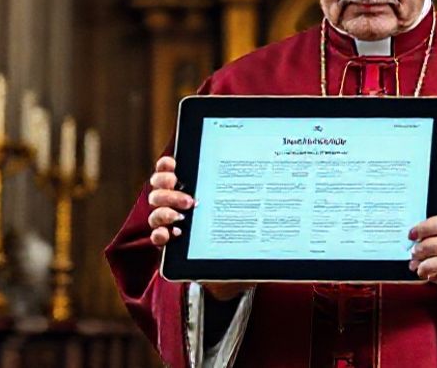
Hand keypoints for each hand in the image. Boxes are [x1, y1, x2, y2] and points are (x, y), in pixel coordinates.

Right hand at [147, 156, 252, 300]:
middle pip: (157, 189)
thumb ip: (251, 193)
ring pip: (155, 211)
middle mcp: (177, 203)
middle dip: (168, 191)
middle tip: (189, 201)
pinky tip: (170, 235)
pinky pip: (156, 237)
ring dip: (164, 212)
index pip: (169, 170)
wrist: (233, 271)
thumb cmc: (239, 235)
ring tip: (182, 219)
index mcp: (192, 188)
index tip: (173, 165)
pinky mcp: (171, 245)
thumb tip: (281, 173)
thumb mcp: (245, 213)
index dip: (166, 166)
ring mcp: (172, 224)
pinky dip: (159, 234)